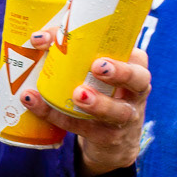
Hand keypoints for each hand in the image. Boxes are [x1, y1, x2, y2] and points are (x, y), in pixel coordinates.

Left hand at [20, 40, 150, 175]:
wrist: (112, 139)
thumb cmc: (101, 90)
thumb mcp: (96, 70)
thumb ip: (73, 50)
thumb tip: (38, 37)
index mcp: (134, 66)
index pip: (130, 51)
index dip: (111, 44)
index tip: (89, 39)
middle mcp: (136, 91)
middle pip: (139, 80)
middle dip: (120, 72)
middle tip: (97, 67)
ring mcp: (125, 117)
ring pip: (119, 111)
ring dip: (99, 103)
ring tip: (78, 95)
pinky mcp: (108, 137)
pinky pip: (85, 128)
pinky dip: (59, 117)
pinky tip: (37, 106)